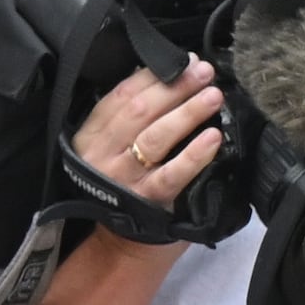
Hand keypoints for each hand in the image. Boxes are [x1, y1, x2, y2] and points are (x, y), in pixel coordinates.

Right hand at [72, 66, 227, 209]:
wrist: (118, 244)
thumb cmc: (121, 184)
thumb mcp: (110, 146)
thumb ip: (128, 115)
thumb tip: (162, 73)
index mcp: (91, 133)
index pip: (122, 94)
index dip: (155, 75)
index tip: (184, 60)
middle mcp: (103, 153)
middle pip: (141, 111)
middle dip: (176, 87)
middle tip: (205, 72)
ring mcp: (124, 177)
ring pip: (156, 137)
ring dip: (188, 113)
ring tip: (213, 96)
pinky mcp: (147, 200)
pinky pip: (173, 174)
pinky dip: (194, 154)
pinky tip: (213, 137)